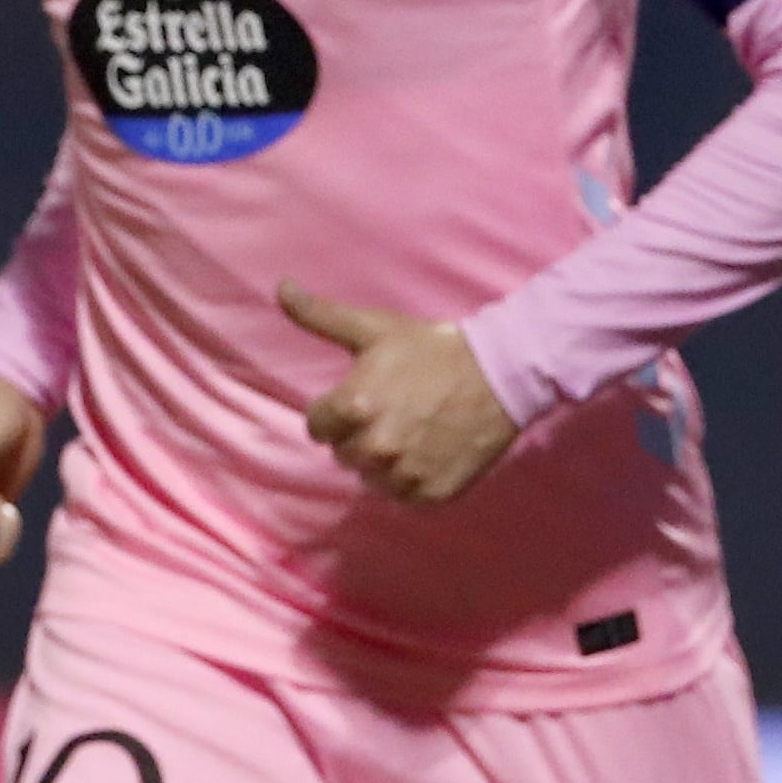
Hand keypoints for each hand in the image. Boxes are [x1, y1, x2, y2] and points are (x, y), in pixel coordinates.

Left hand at [279, 282, 518, 504]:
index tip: (362, 399)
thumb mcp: (375, 328)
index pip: (317, 427)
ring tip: (411, 432)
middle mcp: (376, 446)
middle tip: (392, 412)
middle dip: (359, 435)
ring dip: (384, 461)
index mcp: (354, 407)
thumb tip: (281, 286)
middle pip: (343, 454)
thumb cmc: (432, 349)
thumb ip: (321, 314)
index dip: (335, 412)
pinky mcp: (433, 494)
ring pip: (372, 478)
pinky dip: (412, 480)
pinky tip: (428, 451)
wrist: (500, 374)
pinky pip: (404, 496)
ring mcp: (406, 474)